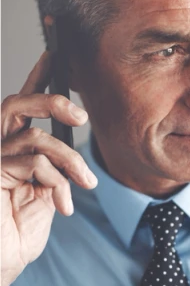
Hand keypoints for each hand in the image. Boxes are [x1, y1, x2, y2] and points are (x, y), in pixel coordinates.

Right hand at [1, 50, 95, 285]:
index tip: (56, 51)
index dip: (37, 76)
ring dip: (69, 159)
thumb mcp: (46, 194)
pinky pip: (32, 160)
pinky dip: (56, 180)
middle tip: (81, 116)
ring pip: (34, 134)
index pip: (22, 105)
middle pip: (16, 103)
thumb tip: (72, 152)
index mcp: (9, 147)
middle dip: (52, 100)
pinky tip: (60, 204)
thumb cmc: (17, 234)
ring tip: (85, 184)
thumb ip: (54, 166)